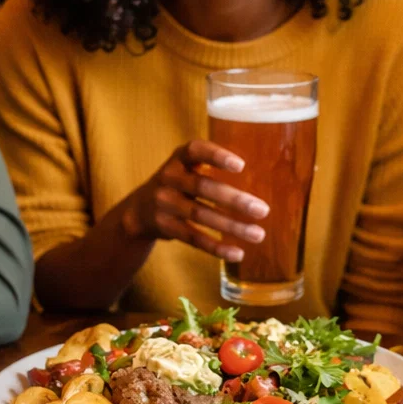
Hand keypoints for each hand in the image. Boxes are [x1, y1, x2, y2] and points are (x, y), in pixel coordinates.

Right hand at [120, 140, 269, 261]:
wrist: (138, 211)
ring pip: (200, 215)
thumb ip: (211, 167)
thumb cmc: (178, 185)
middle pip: (202, 187)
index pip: (195, 150)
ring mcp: (164, 203)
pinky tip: (237, 253)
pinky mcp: (165, 226)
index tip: (241, 166)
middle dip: (234, 200)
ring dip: (232, 226)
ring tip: (258, 235)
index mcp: (179, 158)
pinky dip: (216, 247)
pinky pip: (193, 238)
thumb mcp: (186, 168)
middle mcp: (169, 177)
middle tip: (263, 210)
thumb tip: (262, 175)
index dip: (217, 156)